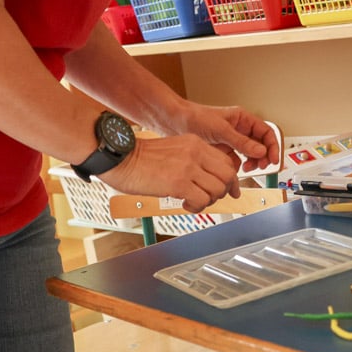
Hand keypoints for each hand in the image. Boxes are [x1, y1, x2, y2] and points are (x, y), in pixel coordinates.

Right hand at [97, 133, 242, 212]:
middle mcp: (195, 153)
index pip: (227, 161)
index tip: (229, 190)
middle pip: (228, 175)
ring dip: (209, 201)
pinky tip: (184, 204)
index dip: (231, 179)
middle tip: (209, 198)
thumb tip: (206, 178)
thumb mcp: (174, 149)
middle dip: (223, 191)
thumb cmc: (140, 157)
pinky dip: (197, 207)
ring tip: (193, 201)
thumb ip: (193, 160)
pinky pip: (202, 200)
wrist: (120, 156)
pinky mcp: (178, 183)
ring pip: (217, 189)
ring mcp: (188, 167)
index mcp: (196, 143)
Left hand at [174, 102, 280, 173]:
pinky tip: (231, 169)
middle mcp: (239, 129)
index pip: (266, 132)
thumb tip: (261, 151)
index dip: (273, 146)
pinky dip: (236, 166)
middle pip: (260, 145)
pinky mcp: (222, 150)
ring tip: (246, 169)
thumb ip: (242, 142)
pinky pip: (236, 161)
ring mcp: (231, 141)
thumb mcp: (221, 130)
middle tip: (261, 167)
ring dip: (250, 163)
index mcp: (243, 119)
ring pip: (249, 155)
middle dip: (262, 157)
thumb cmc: (195, 118)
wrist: (175, 122)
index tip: (273, 160)